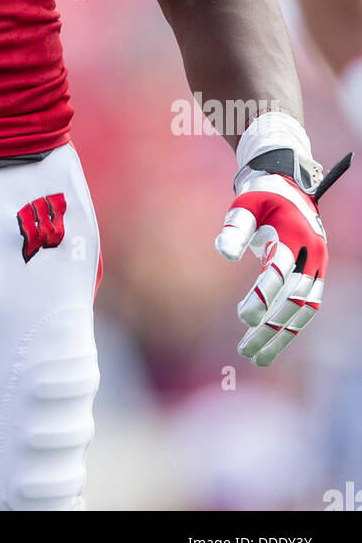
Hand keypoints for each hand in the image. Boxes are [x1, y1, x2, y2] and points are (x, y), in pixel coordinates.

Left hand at [215, 151, 349, 366]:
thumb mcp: (245, 204)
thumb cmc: (262, 195)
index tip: (243, 317)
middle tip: (245, 349)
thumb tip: (224, 254)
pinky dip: (290, 328)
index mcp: (295, 233)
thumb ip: (235, 228)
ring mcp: (317, 267)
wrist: (291, 186)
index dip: (263, 296)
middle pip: (293, 298)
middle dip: (271, 327)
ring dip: (281, 336)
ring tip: (254, 357)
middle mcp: (312, 253)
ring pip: (302, 310)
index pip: (280, 272)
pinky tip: (270, 345)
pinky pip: (306, 308)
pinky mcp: (315, 276)